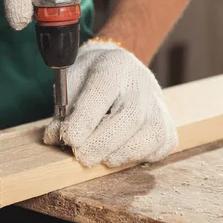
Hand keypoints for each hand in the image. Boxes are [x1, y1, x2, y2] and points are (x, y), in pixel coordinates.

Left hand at [44, 39, 177, 166]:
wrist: (120, 70)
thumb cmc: (90, 79)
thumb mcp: (70, 83)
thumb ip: (62, 111)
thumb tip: (54, 138)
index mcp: (113, 65)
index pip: (103, 91)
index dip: (85, 119)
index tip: (69, 139)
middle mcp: (141, 82)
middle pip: (130, 117)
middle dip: (102, 143)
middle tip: (82, 157)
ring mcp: (158, 104)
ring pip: (149, 135)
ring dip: (120, 154)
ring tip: (100, 157)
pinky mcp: (167, 125)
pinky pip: (159, 147)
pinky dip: (138, 156)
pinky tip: (120, 151)